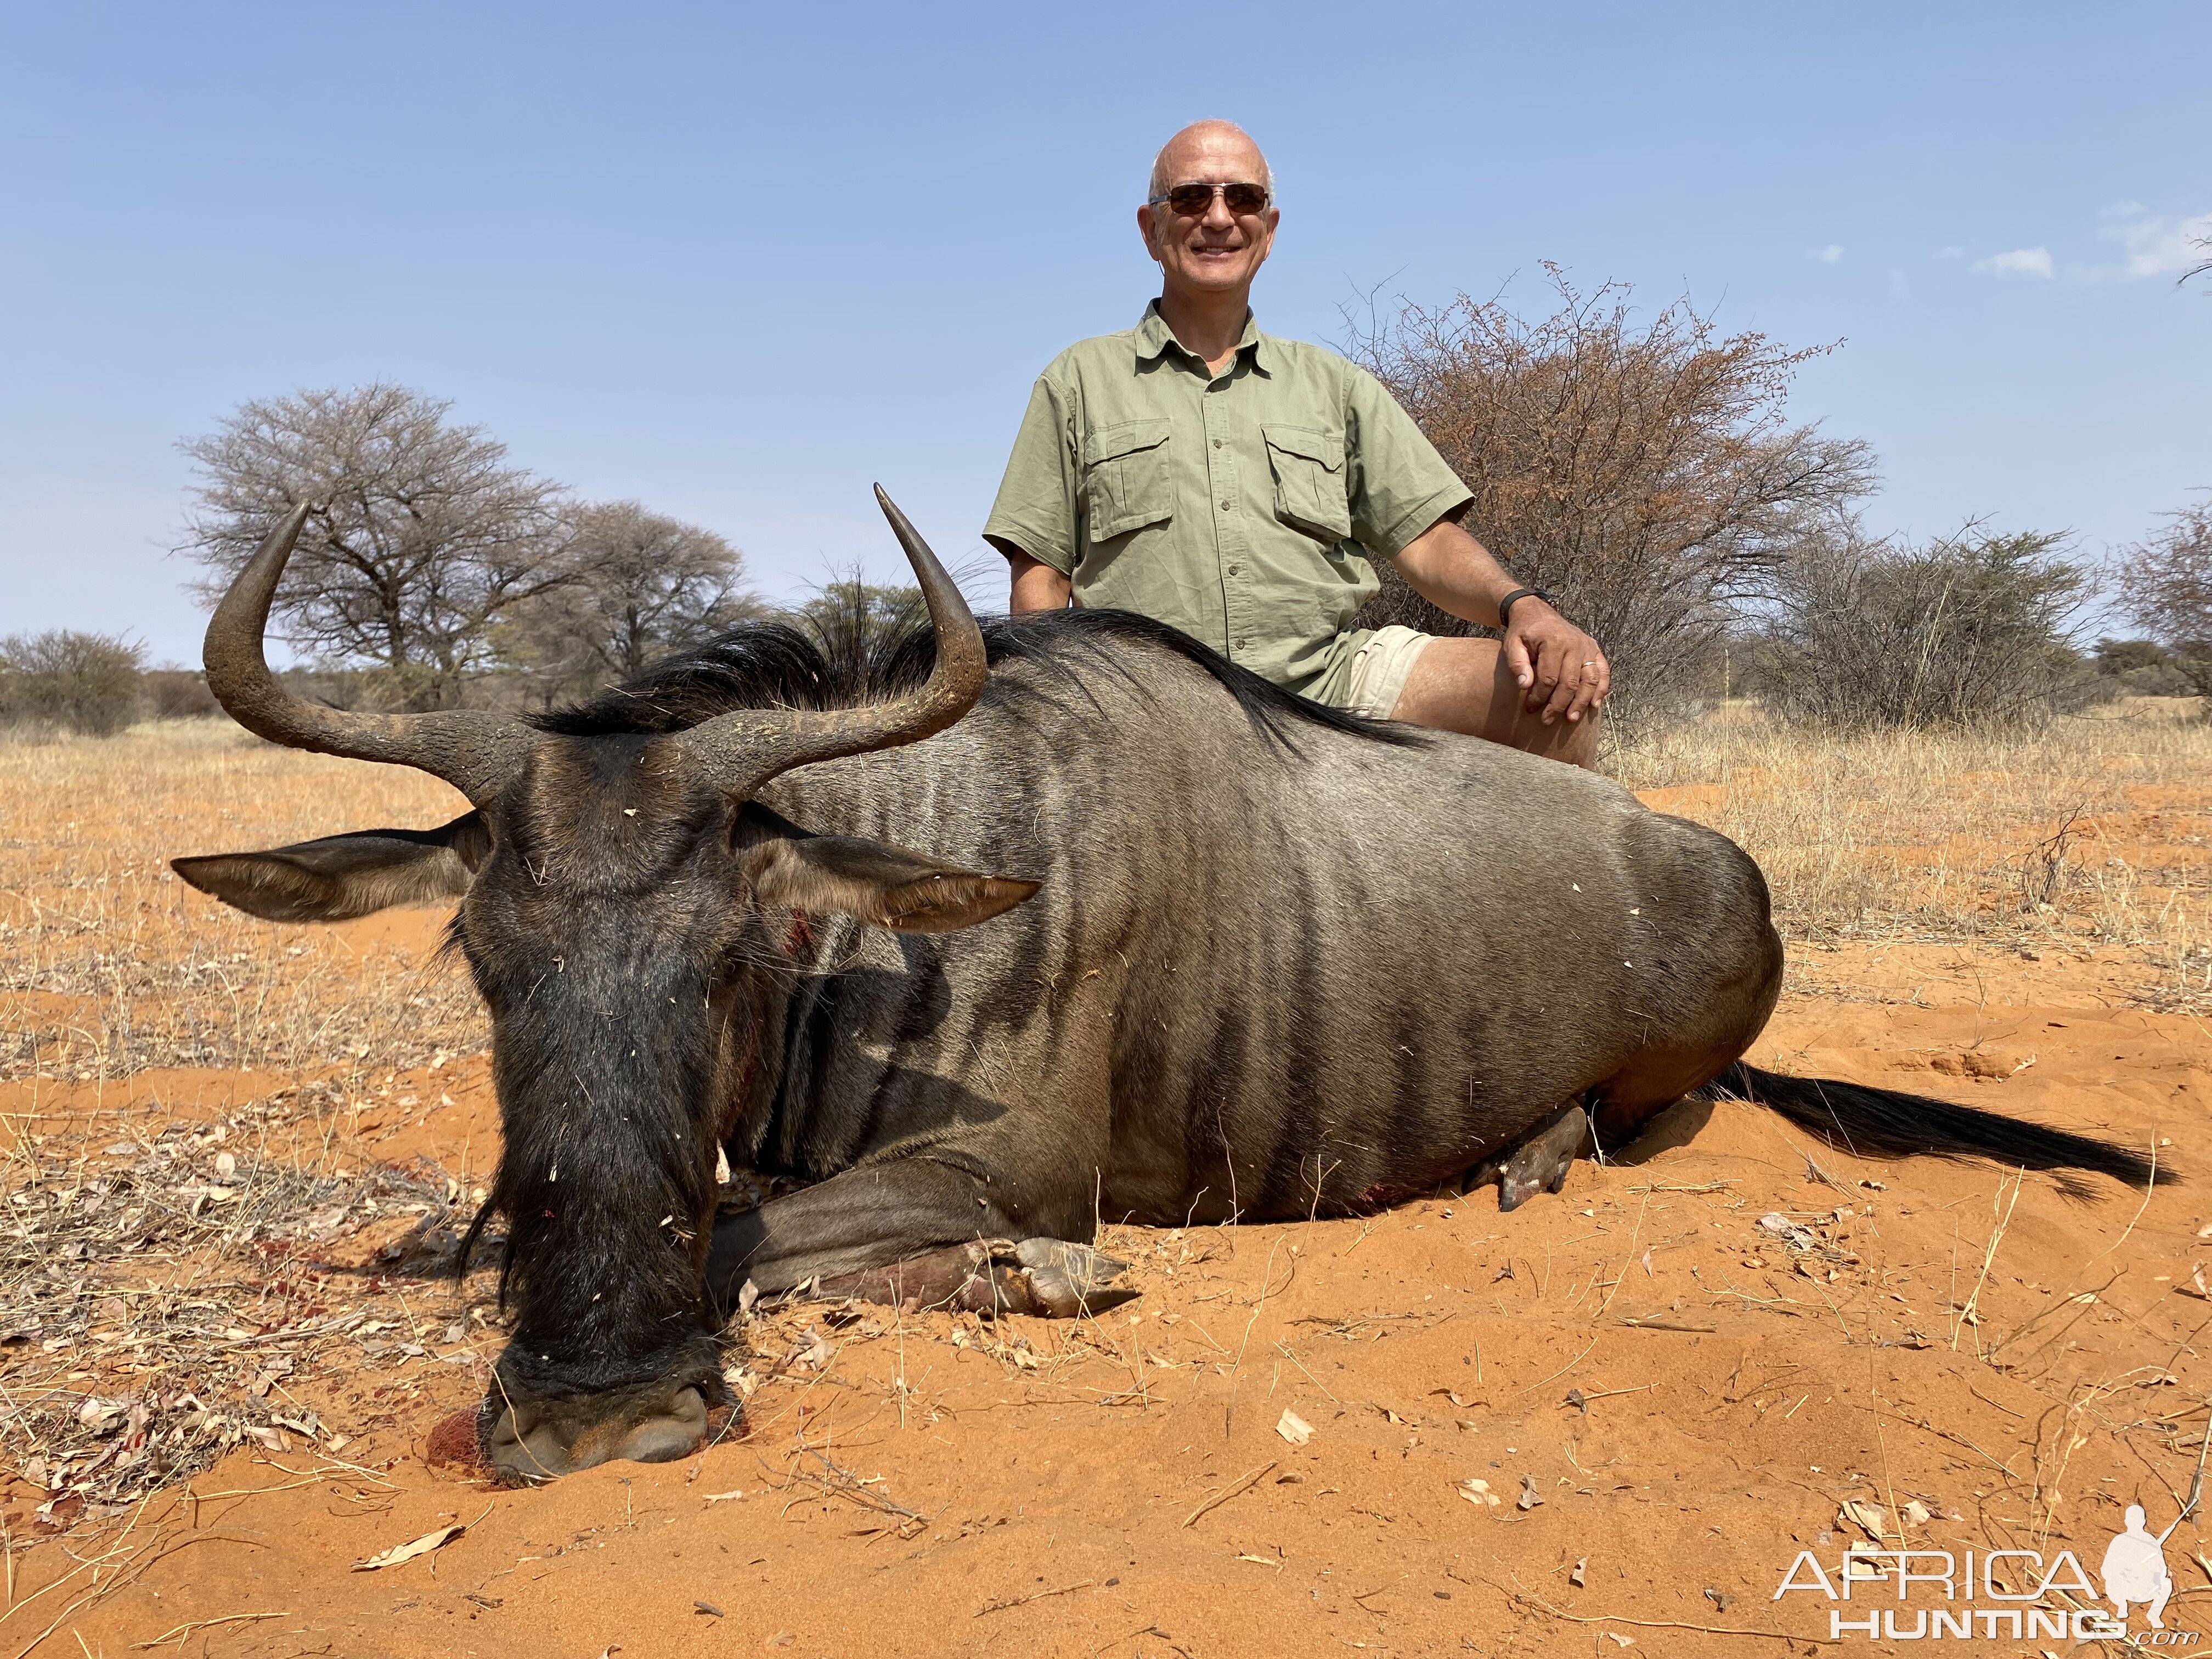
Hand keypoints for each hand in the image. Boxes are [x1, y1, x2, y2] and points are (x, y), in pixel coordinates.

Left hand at [1502, 601, 1609, 724]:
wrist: (1537, 612)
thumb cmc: (1524, 631)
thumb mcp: (1513, 644)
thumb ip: (1517, 664)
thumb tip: (1525, 686)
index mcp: (1553, 642)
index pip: (1549, 678)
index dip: (1540, 697)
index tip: (1530, 708)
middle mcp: (1575, 644)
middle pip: (1570, 682)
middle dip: (1559, 705)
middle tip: (1547, 720)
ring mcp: (1587, 646)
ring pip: (1590, 679)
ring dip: (1582, 701)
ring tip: (1572, 718)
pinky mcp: (1594, 648)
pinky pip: (1603, 670)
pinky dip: (1602, 688)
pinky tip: (1595, 704)